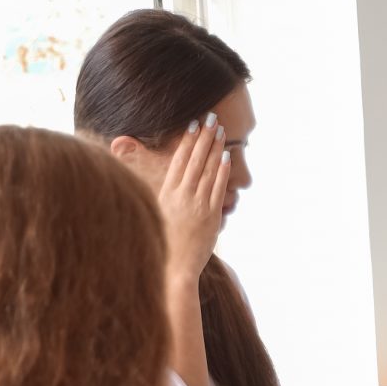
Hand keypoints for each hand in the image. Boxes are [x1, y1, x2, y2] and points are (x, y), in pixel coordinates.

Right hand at [156, 116, 230, 281]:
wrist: (174, 268)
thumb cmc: (165, 242)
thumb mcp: (159, 213)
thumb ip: (167, 194)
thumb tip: (172, 180)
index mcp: (167, 192)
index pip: (178, 160)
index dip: (187, 141)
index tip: (193, 125)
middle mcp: (181, 195)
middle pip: (194, 159)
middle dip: (204, 137)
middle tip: (211, 118)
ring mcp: (197, 204)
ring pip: (207, 169)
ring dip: (215, 147)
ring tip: (221, 130)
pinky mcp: (211, 216)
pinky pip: (218, 188)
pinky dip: (222, 171)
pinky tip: (227, 156)